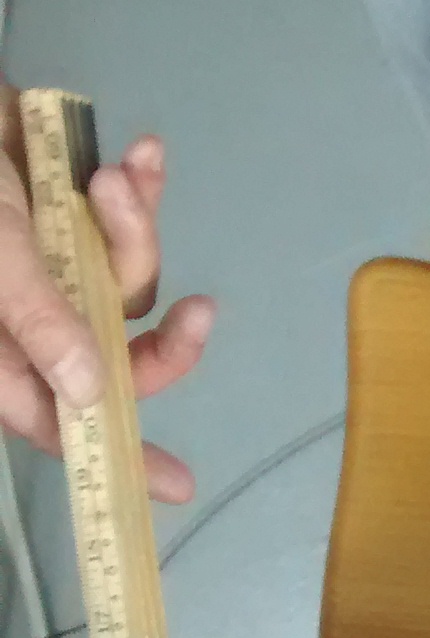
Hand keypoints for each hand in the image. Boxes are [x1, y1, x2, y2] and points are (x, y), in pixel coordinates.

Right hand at [0, 91, 212, 500]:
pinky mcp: (74, 216)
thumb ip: (35, 315)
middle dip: (164, 339)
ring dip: (134, 230)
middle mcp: (28, 318)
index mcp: (0, 346)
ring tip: (109, 178)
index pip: (58, 418)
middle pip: (116, 361)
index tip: (176, 484)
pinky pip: (126, 226)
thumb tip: (87, 392)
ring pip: (129, 286)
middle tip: (201, 314)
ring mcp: (54, 268)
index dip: (116, 450)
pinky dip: (140, 190)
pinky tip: (145, 153)